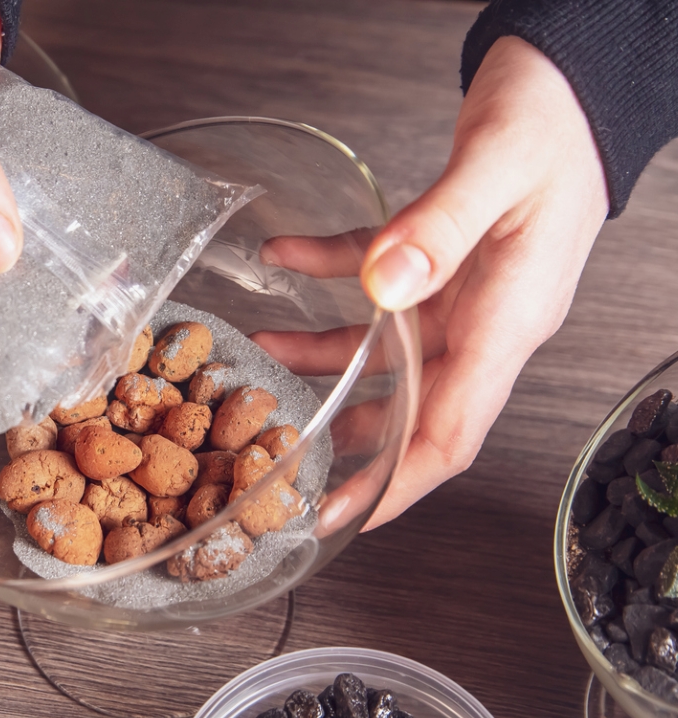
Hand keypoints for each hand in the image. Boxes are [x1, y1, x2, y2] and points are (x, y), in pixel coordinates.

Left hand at [258, 36, 608, 528]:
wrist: (572, 80)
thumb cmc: (553, 119)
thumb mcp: (497, 166)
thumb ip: (440, 227)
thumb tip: (384, 286)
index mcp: (511, 318)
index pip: (454, 430)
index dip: (399, 484)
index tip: (347, 519)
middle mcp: (488, 318)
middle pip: (415, 409)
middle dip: (352, 446)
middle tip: (288, 472)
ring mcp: (464, 290)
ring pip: (387, 350)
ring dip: (326, 355)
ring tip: (264, 351)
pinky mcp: (440, 255)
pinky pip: (377, 277)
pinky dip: (329, 271)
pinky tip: (286, 255)